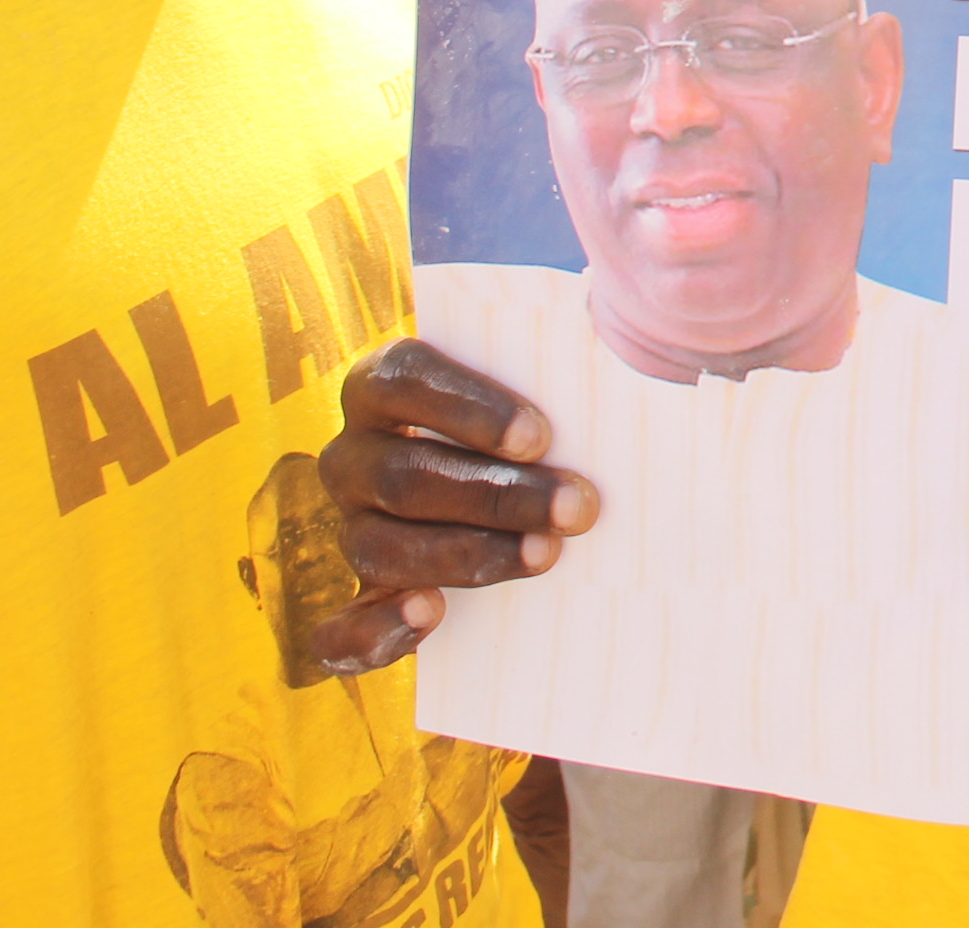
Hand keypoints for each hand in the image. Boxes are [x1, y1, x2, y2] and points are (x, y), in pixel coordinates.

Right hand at [311, 338, 598, 674]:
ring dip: (467, 555)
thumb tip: (628, 338)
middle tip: (576, 508)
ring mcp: (353, 529)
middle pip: (404, 474)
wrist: (519, 487)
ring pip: (380, 546)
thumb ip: (570, 360)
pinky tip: (430, 615)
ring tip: (546, 555)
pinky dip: (376, 630)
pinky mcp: (360, 598)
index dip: (468, 408)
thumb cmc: (542, 419)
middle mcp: (355, 456)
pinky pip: (340, 629)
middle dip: (496, 495)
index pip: (403, 380)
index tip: (542, 436)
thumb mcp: (549, 381)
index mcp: (383, 385)